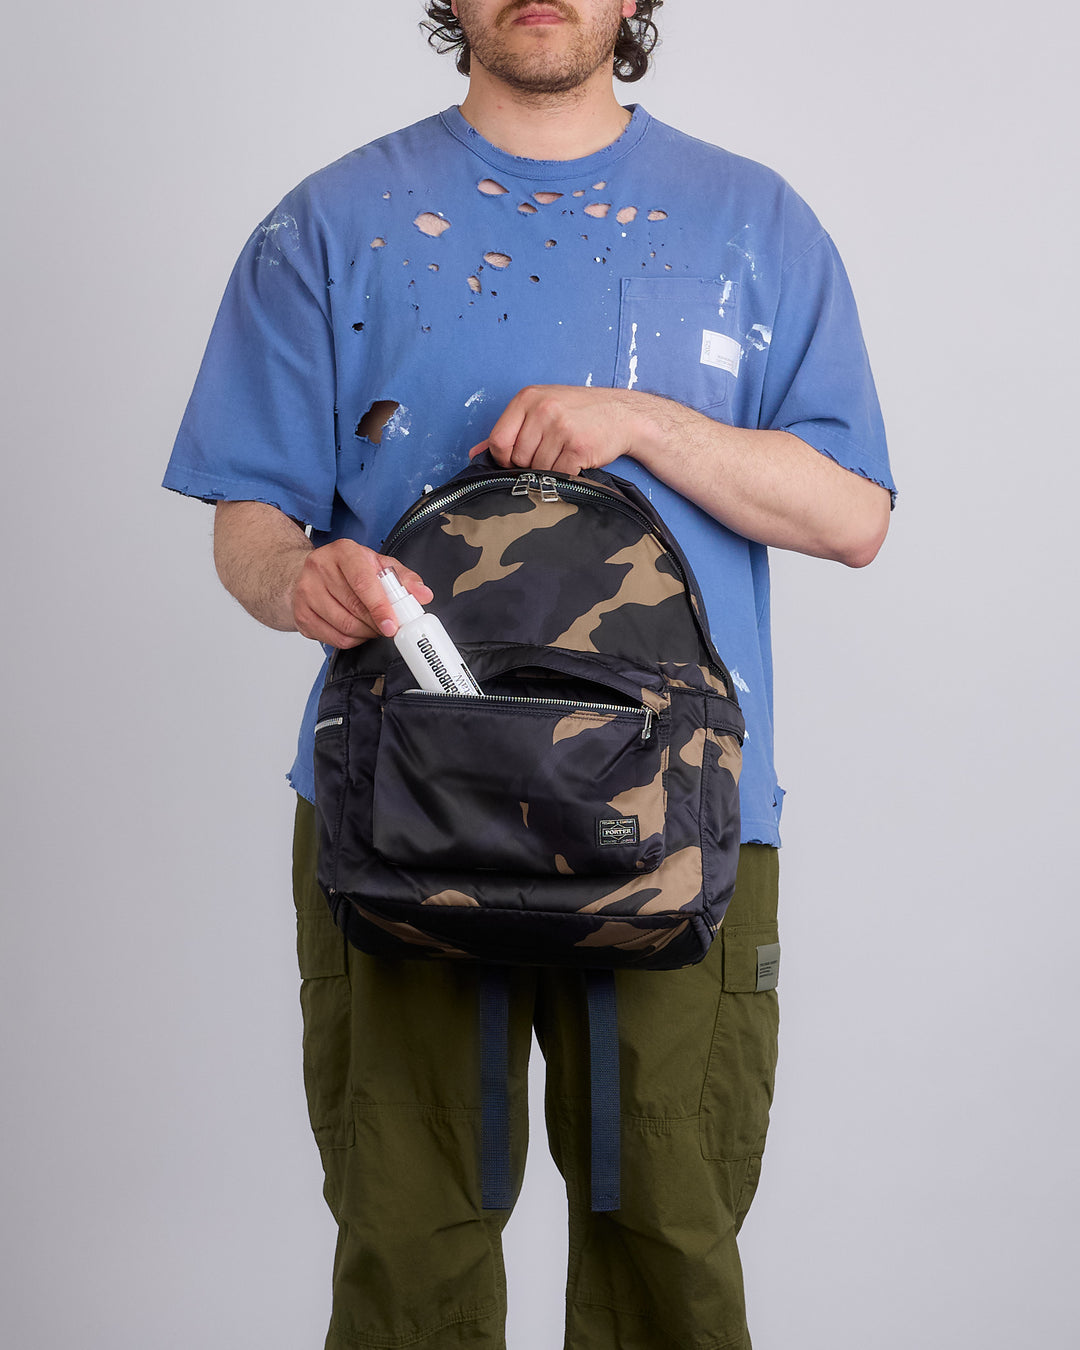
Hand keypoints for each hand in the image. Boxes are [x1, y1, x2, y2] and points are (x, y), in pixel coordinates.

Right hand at [291, 540, 432, 648]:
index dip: (380, 607)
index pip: (362, 582)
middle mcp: (319, 568)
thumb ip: (404, 578)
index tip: (392, 625)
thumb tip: (423, 594)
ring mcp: (306, 592)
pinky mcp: (300, 614)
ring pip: (344, 626)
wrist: (308, 574)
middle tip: (389, 626)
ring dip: (366, 633)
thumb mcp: (378, 565)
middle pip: (354, 608)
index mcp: (343, 551)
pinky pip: (333, 639)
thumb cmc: (348, 569)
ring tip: (373, 626)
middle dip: (377, 623)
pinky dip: (351, 640)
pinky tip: (357, 631)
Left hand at [469, 385, 655, 475]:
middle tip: (549, 454)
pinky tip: (575, 460)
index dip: (504, 459)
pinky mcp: (578, 446)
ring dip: (549, 470)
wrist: (622, 414)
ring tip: (564, 454)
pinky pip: (559, 474)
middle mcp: (542, 409)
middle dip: (529, 465)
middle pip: (517, 459)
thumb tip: (475, 453)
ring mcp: (561, 427)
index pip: (498, 441)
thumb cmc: (578, 413)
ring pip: (538, 469)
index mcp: (527, 398)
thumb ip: (507, 431)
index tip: (517, 460)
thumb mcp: (540, 410)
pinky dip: (566, 474)